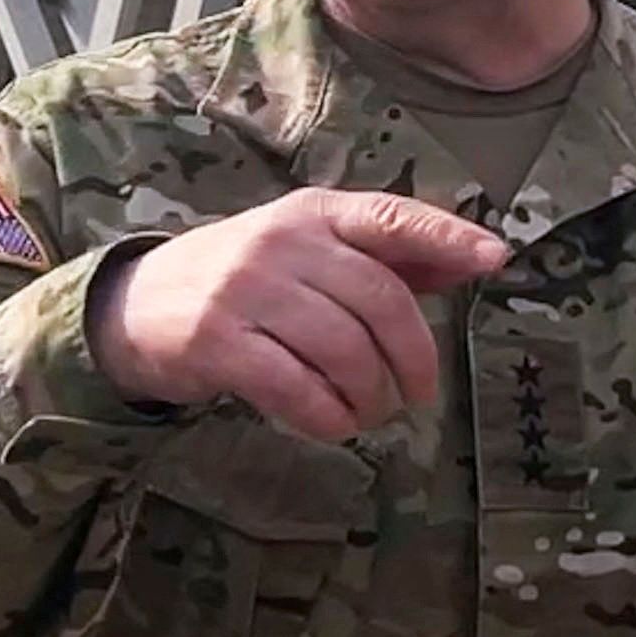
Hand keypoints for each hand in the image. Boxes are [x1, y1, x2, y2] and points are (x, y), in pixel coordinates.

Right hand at [86, 187, 508, 442]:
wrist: (138, 306)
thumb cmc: (250, 280)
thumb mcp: (314, 252)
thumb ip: (392, 256)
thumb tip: (479, 257)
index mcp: (315, 213)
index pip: (392, 217)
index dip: (448, 237)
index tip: (497, 259)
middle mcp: (283, 242)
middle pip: (380, 300)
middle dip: (414, 356)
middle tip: (419, 393)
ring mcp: (246, 290)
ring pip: (343, 350)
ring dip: (372, 395)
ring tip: (372, 411)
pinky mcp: (217, 343)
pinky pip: (295, 388)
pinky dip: (328, 415)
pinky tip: (334, 423)